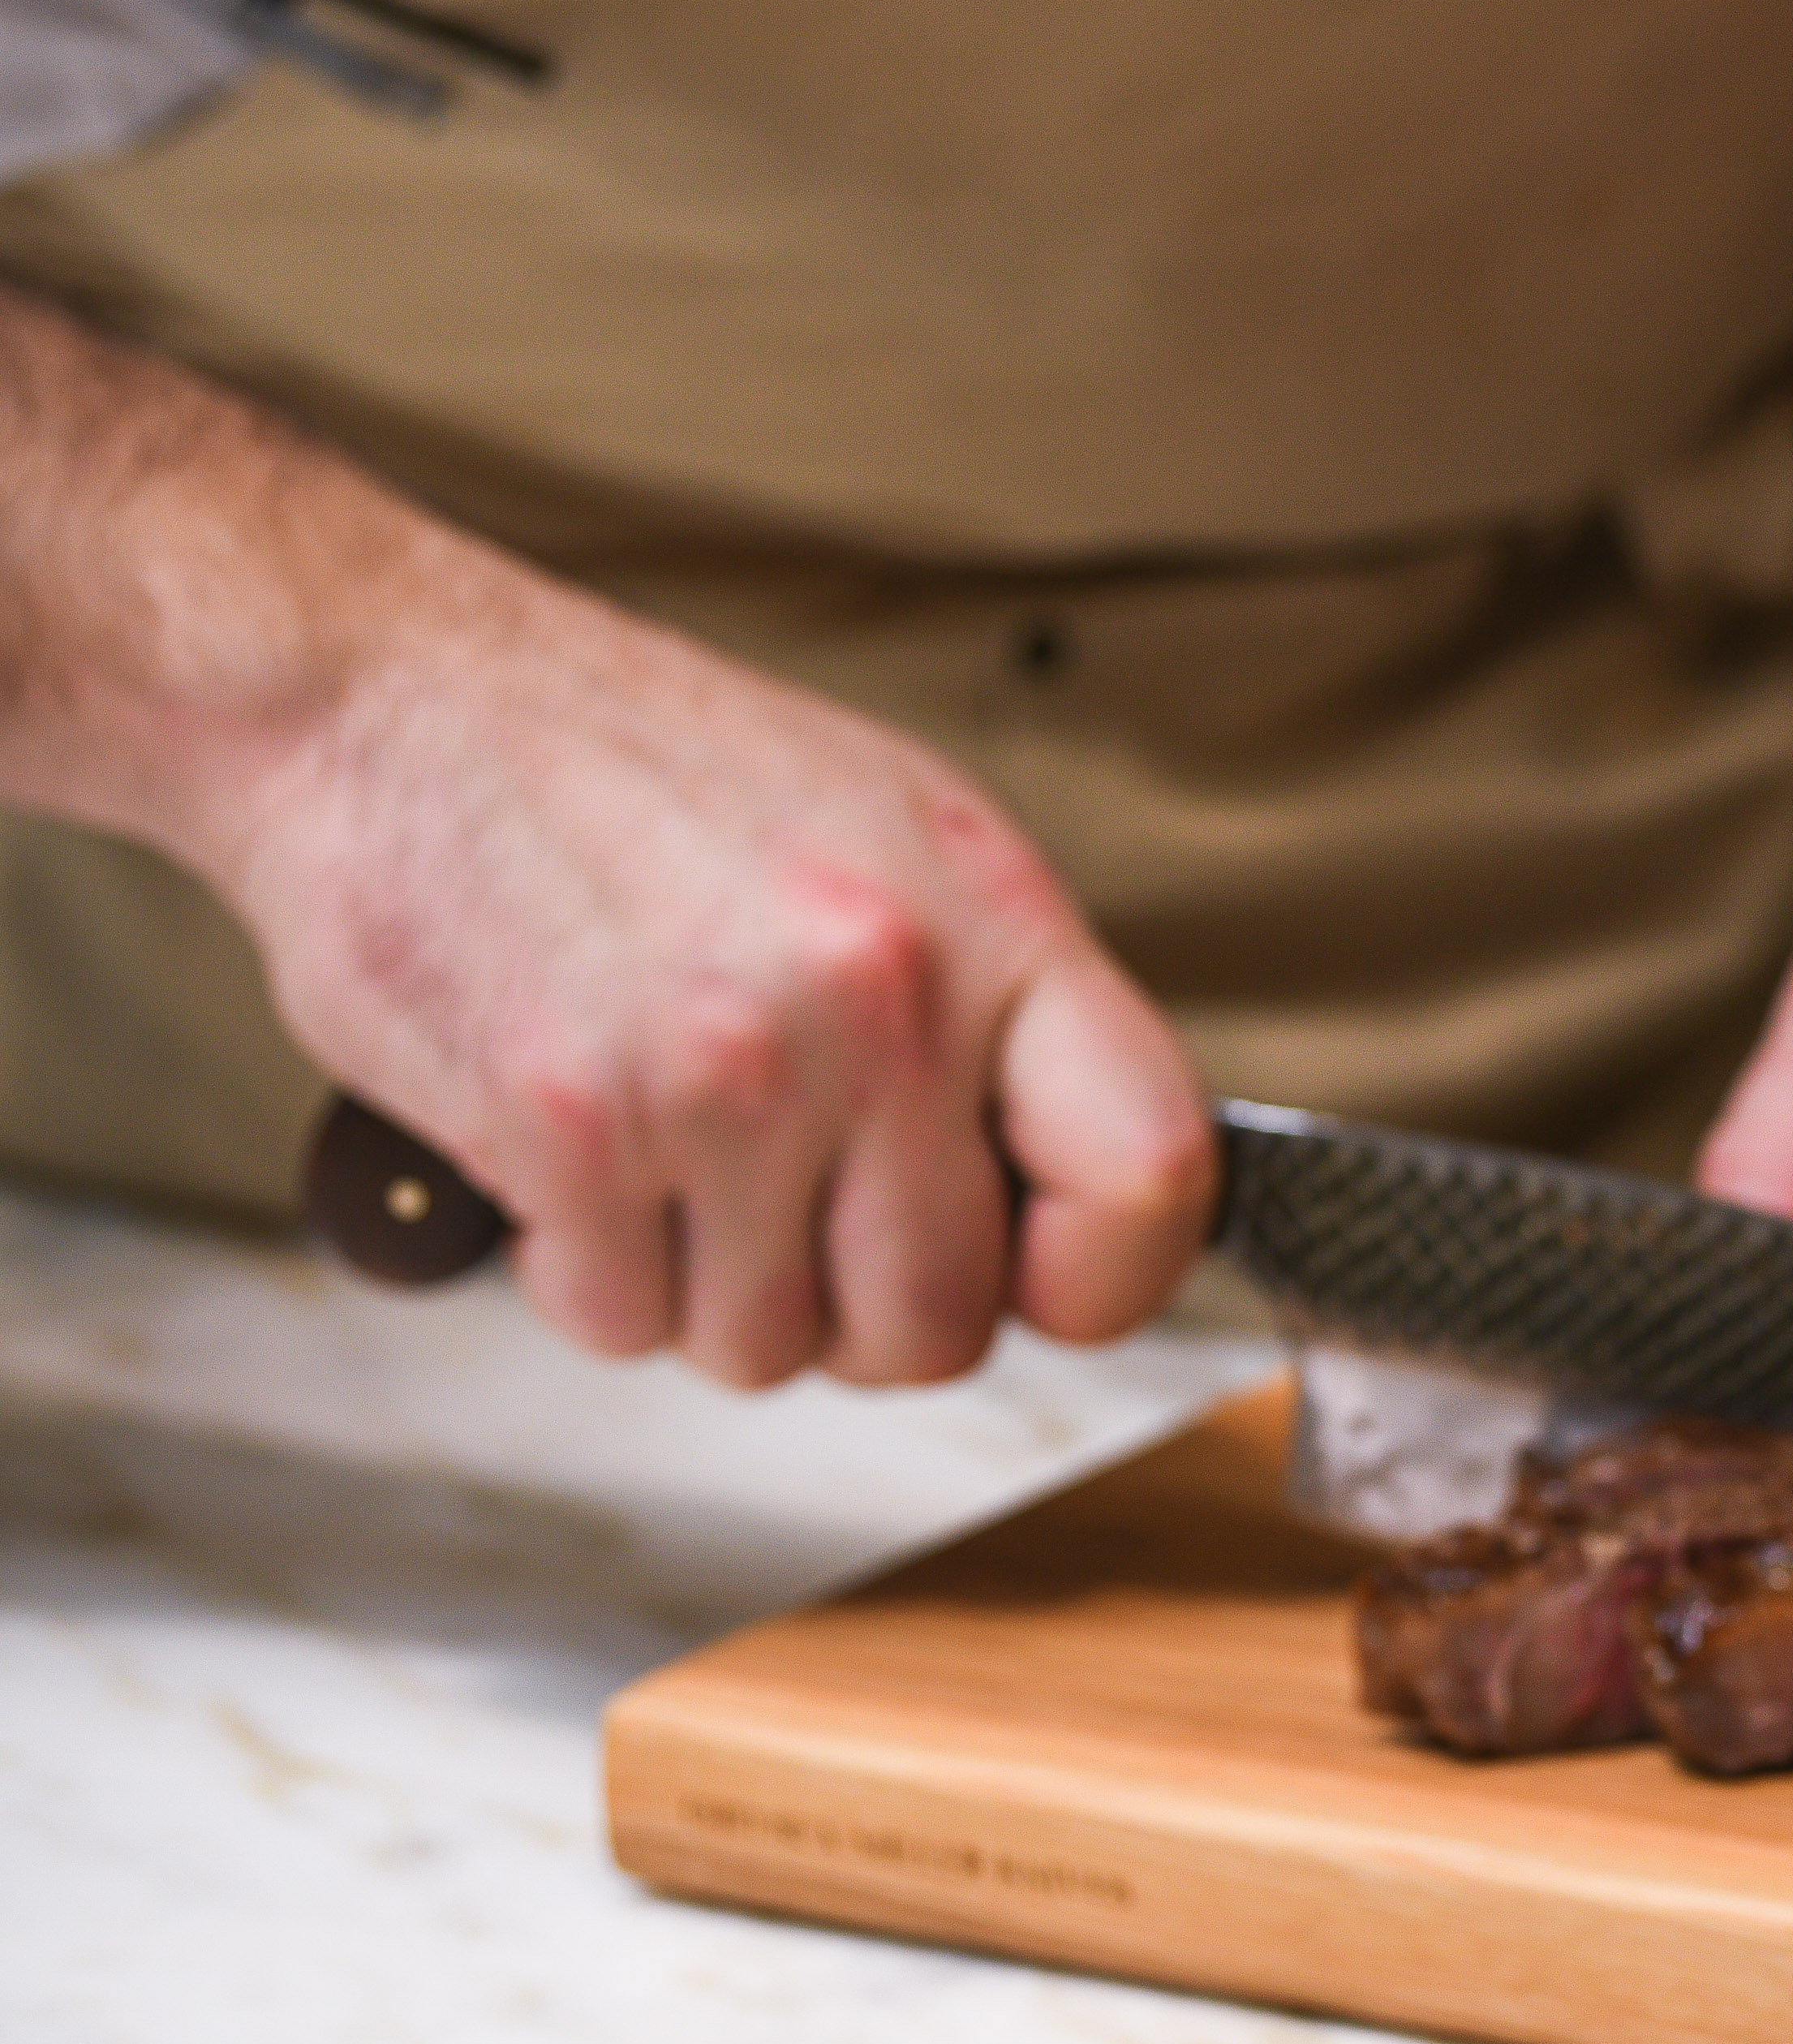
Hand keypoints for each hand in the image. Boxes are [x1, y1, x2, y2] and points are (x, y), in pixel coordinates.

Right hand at [189, 527, 1214, 1387]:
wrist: (389, 696)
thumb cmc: (643, 775)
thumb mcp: (895, 838)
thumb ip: (1001, 1016)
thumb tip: (1078, 1199)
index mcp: (994, 922)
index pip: (1152, 1174)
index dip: (1104, 1277)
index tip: (1041, 1281)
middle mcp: (880, 999)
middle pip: (942, 1321)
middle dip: (861, 1315)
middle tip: (792, 1227)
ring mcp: (728, 1071)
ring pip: (771, 1347)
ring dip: (709, 1292)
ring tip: (668, 1153)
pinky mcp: (569, 1128)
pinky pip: (621, 1323)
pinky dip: (587, 1273)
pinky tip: (573, 1154)